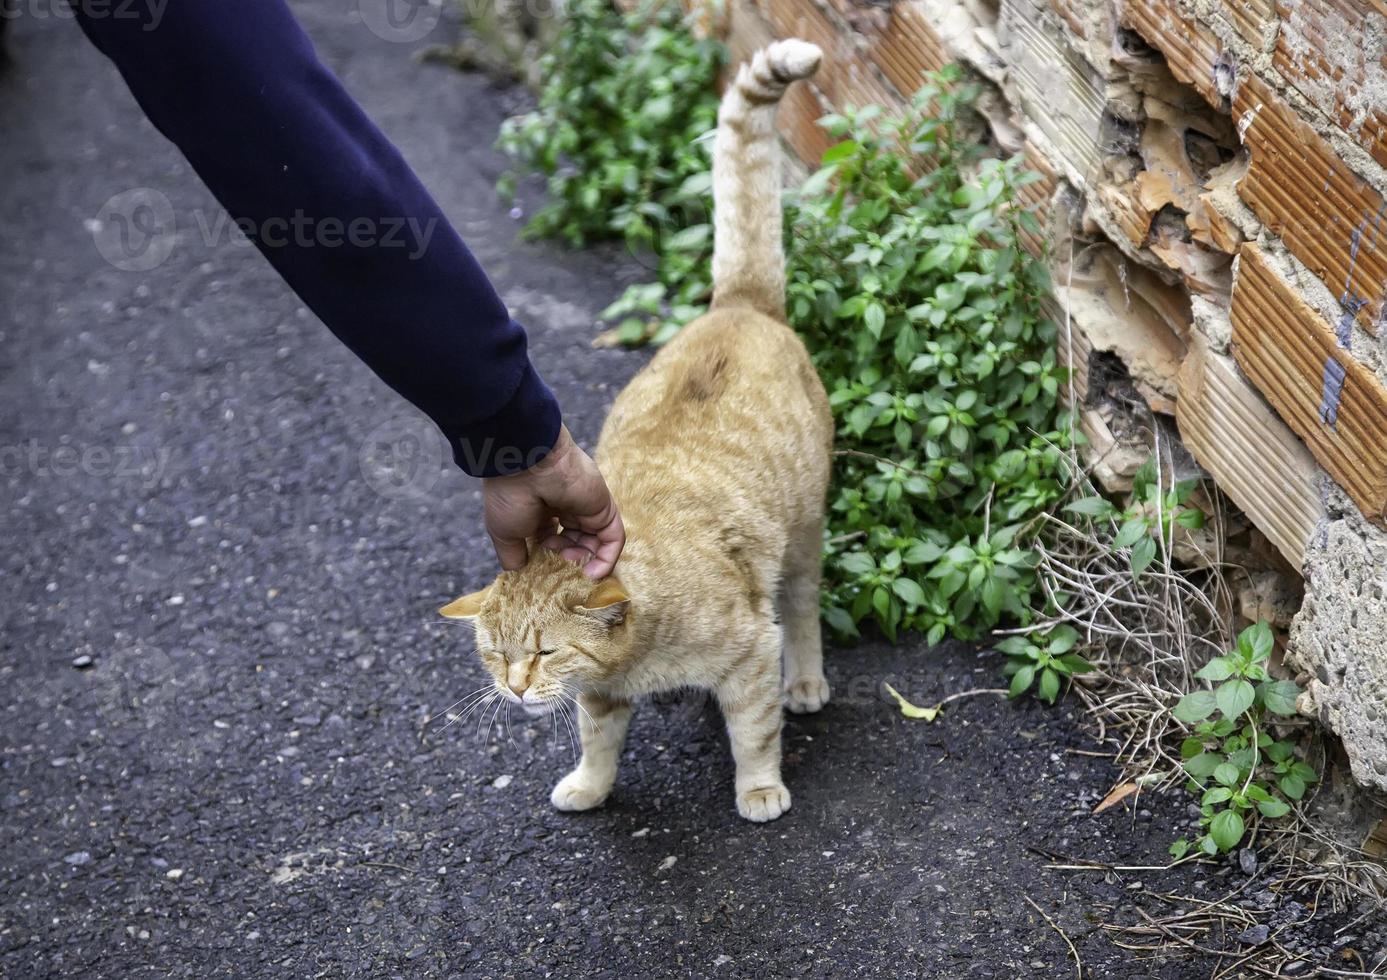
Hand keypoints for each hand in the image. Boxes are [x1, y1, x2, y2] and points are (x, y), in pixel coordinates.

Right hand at [482, 426, 624, 578]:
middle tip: (560, 569)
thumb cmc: (510, 496)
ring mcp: (586, 506)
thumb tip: (519, 574)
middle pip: (575, 543)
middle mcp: (564, 507)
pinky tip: (593, 573)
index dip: (548, 559)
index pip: (551, 541)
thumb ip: (513, 556)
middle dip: (568, 561)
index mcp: (539, 509)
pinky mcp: (604, 507)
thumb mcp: (504, 533)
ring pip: (595, 543)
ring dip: (586, 562)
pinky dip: (607, 559)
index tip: (541, 570)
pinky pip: (613, 538)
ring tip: (574, 569)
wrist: (526, 463)